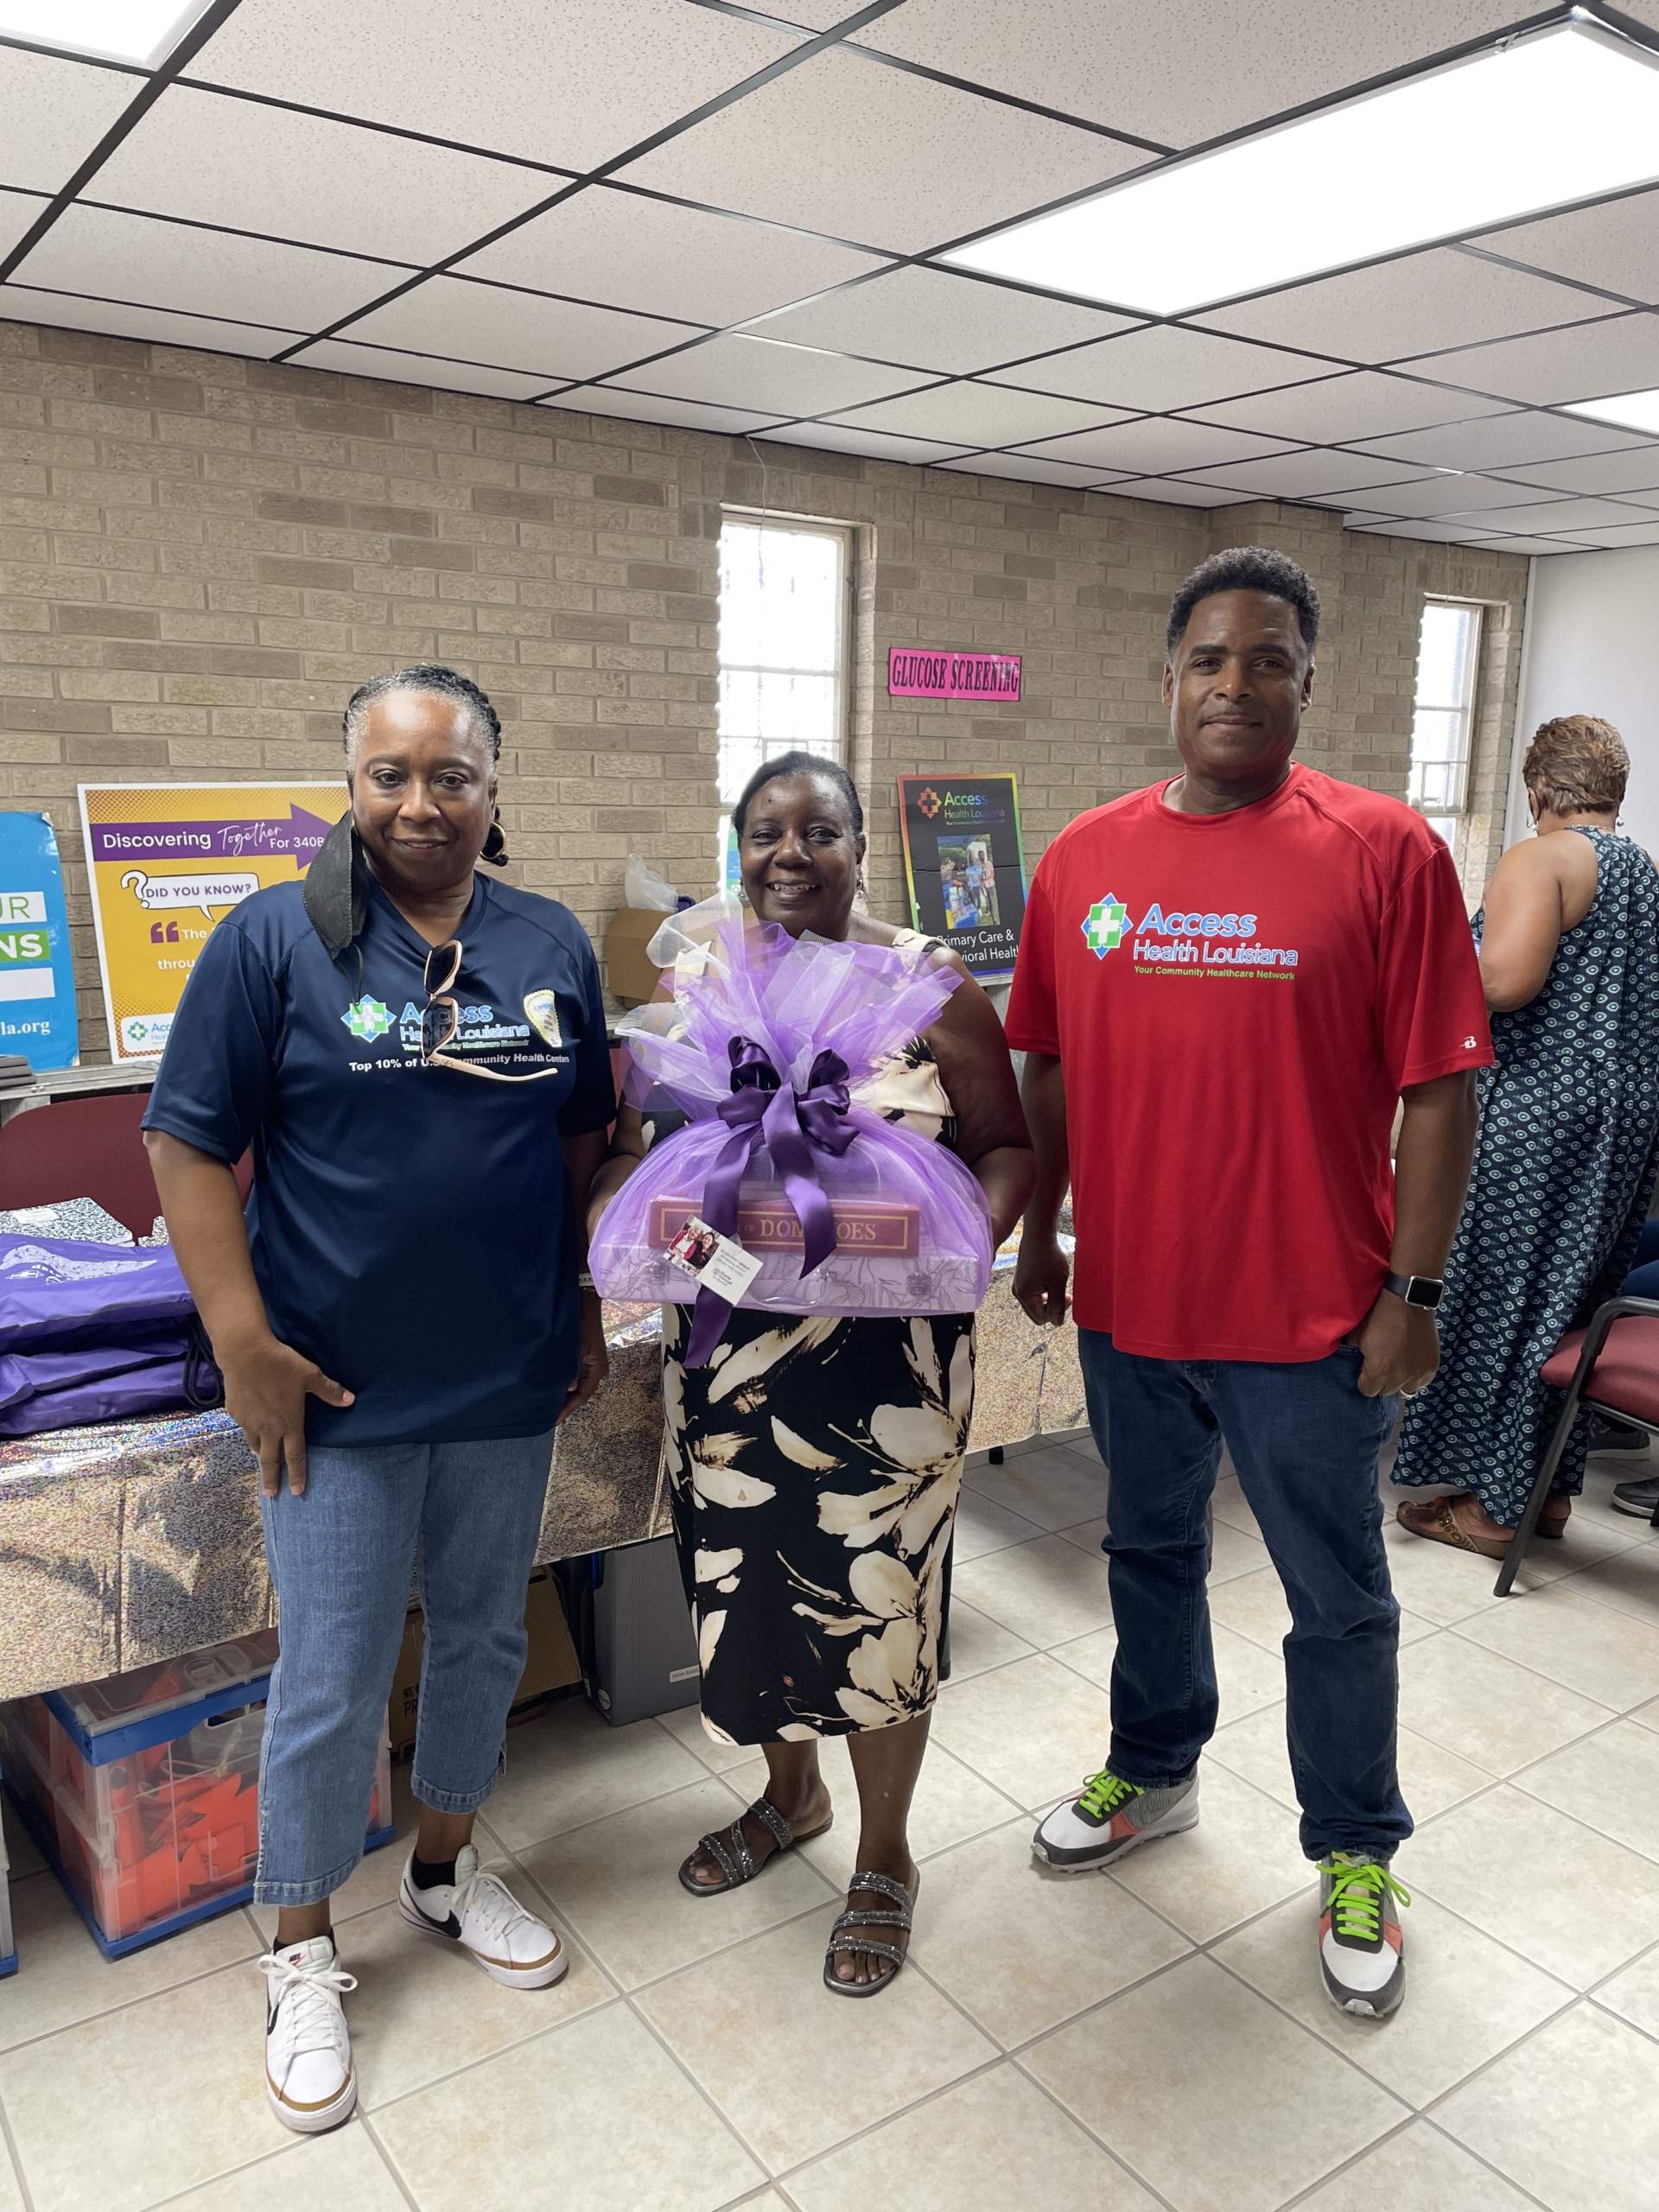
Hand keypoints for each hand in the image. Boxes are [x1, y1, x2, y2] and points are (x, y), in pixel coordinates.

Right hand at [219, 1331, 353, 1497]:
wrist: (245, 1353)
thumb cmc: (281, 1364)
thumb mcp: (310, 1375)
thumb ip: (329, 1391)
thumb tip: (350, 1400)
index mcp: (289, 1423)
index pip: (295, 1455)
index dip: (297, 1474)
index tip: (297, 1491)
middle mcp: (268, 1428)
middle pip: (270, 1460)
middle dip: (271, 1479)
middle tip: (271, 1494)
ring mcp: (248, 1421)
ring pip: (255, 1445)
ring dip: (261, 1454)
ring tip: (263, 1459)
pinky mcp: (235, 1412)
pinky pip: (243, 1427)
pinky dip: (249, 1432)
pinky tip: (250, 1427)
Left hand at [559, 1289, 609, 1422]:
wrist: (584, 1302)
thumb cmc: (581, 1324)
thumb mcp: (575, 1348)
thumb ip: (570, 1369)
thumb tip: (567, 1389)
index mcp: (597, 1369)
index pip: (583, 1395)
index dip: (569, 1408)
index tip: (555, 1420)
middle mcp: (595, 1369)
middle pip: (580, 1393)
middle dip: (566, 1405)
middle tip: (548, 1418)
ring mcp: (589, 1364)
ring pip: (576, 1385)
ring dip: (564, 1395)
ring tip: (548, 1407)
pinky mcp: (582, 1358)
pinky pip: (573, 1376)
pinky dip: (563, 1384)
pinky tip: (551, 1389)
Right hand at [1013, 1234, 1069, 1326]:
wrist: (1039, 1233)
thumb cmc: (1049, 1257)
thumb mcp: (1057, 1282)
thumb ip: (1057, 1305)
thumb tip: (1056, 1323)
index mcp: (1024, 1295)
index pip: (1041, 1318)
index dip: (1056, 1313)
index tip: (1067, 1298)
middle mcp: (1018, 1292)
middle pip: (1037, 1312)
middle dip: (1052, 1307)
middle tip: (1066, 1295)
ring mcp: (1018, 1284)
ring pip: (1036, 1302)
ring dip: (1049, 1299)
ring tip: (1060, 1286)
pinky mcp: (1022, 1277)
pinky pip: (1033, 1293)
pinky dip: (1044, 1291)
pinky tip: (1052, 1279)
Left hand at [1345, 1292, 1439, 1398]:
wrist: (1408, 1302)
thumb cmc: (1379, 1317)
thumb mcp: (1357, 1335)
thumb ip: (1352, 1354)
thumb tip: (1351, 1363)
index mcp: (1378, 1371)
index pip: (1367, 1391)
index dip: (1364, 1380)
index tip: (1366, 1369)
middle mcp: (1399, 1378)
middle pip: (1386, 1392)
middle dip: (1381, 1381)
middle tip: (1381, 1365)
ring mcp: (1417, 1374)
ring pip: (1405, 1390)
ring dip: (1399, 1382)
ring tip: (1397, 1367)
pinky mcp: (1431, 1367)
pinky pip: (1422, 1382)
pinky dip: (1416, 1377)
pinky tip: (1411, 1364)